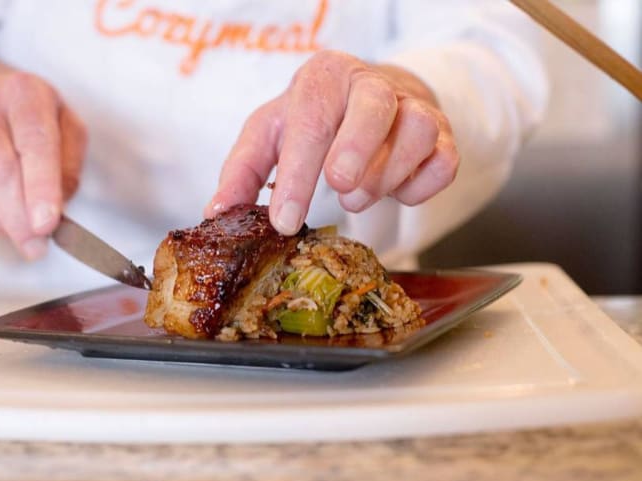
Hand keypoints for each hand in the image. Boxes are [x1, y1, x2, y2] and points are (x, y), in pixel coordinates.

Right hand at [0, 58, 86, 258]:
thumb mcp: (67, 126)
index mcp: (26, 95)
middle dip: (19, 217)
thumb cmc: (33, 116)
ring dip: (0, 222)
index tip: (46, 223)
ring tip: (22, 233)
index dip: (41, 187)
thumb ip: (70, 164)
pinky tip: (0, 219)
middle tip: (36, 244)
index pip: (34, 143)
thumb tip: (60, 205)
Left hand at [206, 50, 458, 234]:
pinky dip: (420, 187)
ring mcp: (413, 108)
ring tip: (356, 196)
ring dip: (385, 177)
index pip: (311, 120)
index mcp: (323, 78)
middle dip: (355, 153)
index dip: (298, 175)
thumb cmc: (315, 119)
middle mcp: (371, 84)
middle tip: (338, 190)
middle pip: (372, 107)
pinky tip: (395, 191)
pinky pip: (443, 163)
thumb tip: (217, 212)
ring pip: (416, 133)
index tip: (284, 222)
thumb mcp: (271, 134)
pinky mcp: (442, 136)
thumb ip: (243, 171)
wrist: (371, 99)